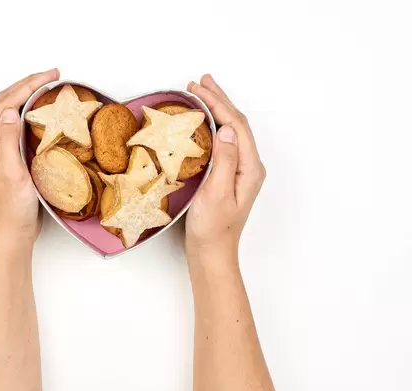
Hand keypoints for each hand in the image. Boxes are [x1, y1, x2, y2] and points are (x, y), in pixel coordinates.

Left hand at [0, 68, 59, 242]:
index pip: (6, 103)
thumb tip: (13, 110)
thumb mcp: (11, 174)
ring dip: (29, 95)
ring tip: (50, 86)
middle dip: (28, 84)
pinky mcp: (9, 156)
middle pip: (6, 102)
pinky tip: (44, 112)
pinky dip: (31, 112)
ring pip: (11, 112)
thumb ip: (8, 141)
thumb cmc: (11, 209)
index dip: (27, 85)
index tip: (51, 76)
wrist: (11, 234)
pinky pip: (18, 126)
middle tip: (54, 75)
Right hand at [186, 74, 265, 254]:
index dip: (218, 102)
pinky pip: (225, 142)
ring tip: (202, 92)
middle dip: (219, 99)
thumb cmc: (212, 228)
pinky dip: (214, 125)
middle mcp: (249, 165)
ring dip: (217, 109)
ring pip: (232, 130)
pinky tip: (204, 121)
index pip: (236, 124)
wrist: (212, 253)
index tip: (197, 88)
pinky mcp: (230, 175)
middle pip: (237, 123)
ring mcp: (240, 170)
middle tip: (200, 80)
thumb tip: (228, 129)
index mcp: (250, 167)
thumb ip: (225, 160)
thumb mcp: (216, 194)